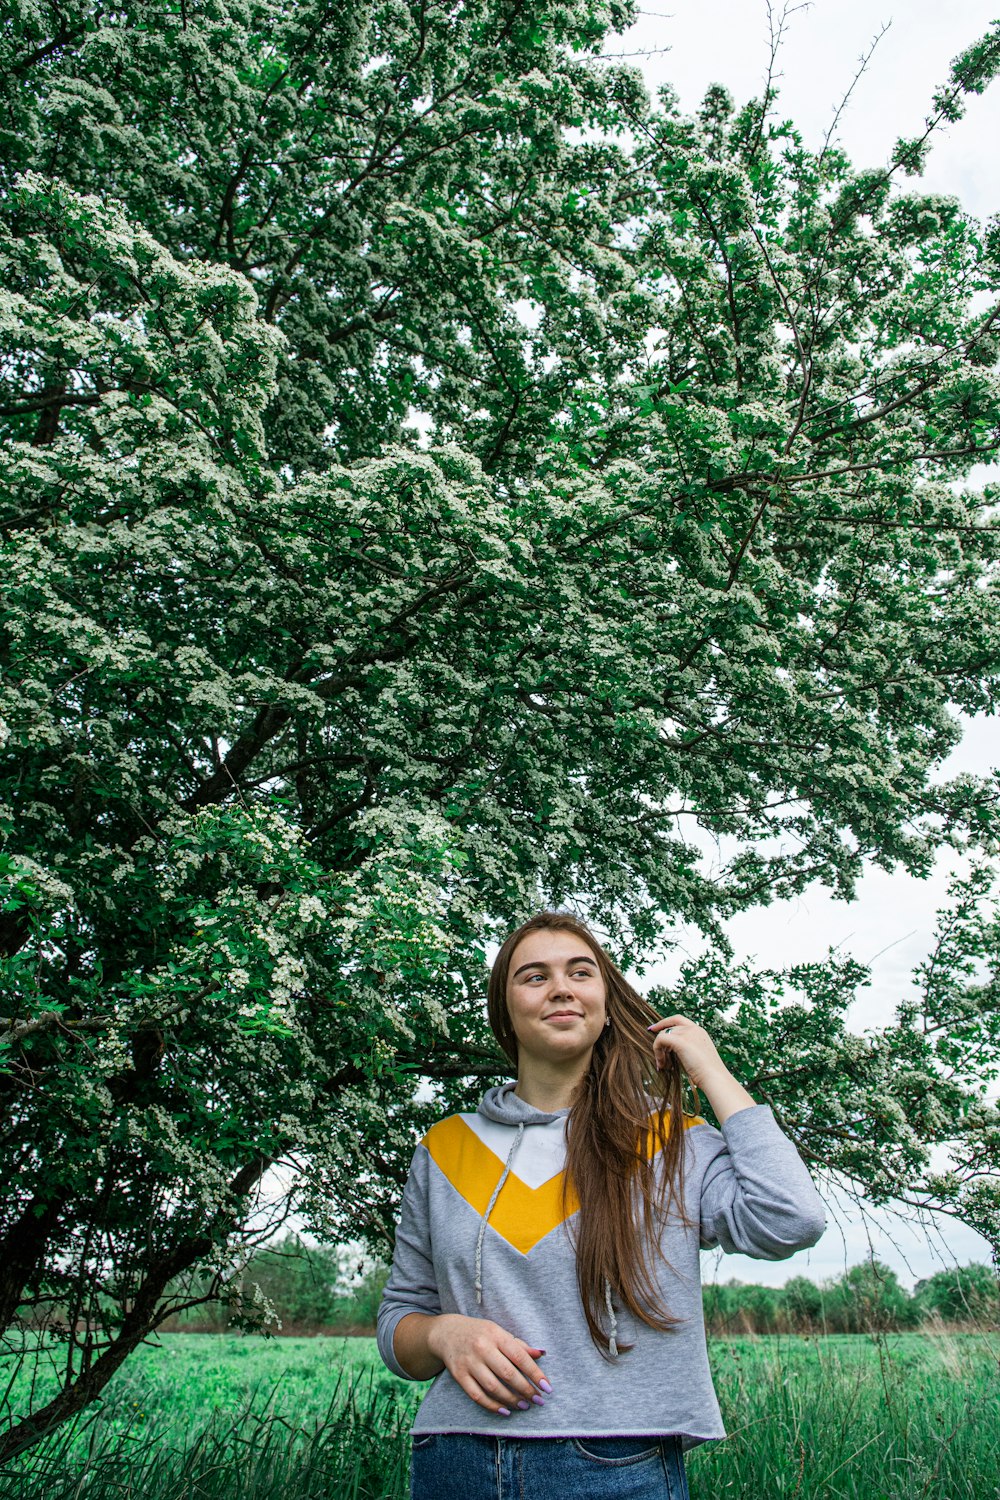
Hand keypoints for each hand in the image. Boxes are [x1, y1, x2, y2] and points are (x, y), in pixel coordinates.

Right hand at [427, 1314, 550, 1415]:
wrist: (447, 1333)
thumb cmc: (479, 1333)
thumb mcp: (499, 1332)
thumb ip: (519, 1345)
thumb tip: (541, 1354)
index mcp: (495, 1334)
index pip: (519, 1356)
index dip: (535, 1373)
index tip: (547, 1388)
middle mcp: (482, 1348)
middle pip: (507, 1374)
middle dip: (526, 1390)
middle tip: (538, 1400)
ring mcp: (469, 1362)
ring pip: (493, 1387)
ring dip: (511, 1400)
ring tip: (524, 1406)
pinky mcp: (459, 1375)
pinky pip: (477, 1395)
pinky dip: (492, 1406)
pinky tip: (505, 1410)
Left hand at [646, 1013, 726, 1090]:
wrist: (714, 1078)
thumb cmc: (708, 1073)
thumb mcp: (698, 1056)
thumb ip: (687, 1050)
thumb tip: (671, 1053)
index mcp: (699, 1031)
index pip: (678, 1019)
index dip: (664, 1022)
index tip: (654, 1029)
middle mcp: (693, 1029)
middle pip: (668, 1028)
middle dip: (660, 1039)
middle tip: (658, 1055)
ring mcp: (687, 1033)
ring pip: (663, 1035)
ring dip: (659, 1051)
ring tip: (663, 1065)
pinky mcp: (680, 1041)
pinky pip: (660, 1040)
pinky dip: (657, 1052)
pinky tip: (662, 1065)